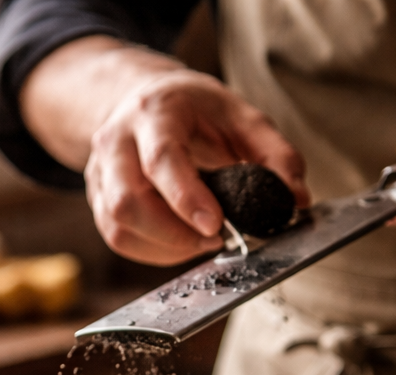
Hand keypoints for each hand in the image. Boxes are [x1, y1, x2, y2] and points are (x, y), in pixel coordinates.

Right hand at [85, 69, 308, 264]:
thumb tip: (297, 199)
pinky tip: (180, 244)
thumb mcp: (241, 118)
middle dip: (174, 233)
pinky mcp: (98, 200)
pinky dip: (153, 252)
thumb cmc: (196, 112)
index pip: (162, 160)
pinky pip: (119, 238)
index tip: (215, 226)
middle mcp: (116, 141)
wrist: (145, 102)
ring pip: (118, 226)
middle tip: (214, 240)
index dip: (186, 198)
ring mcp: (100, 173)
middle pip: (128, 201)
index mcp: (154, 113)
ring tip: (200, 242)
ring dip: (164, 247)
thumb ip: (274, 155)